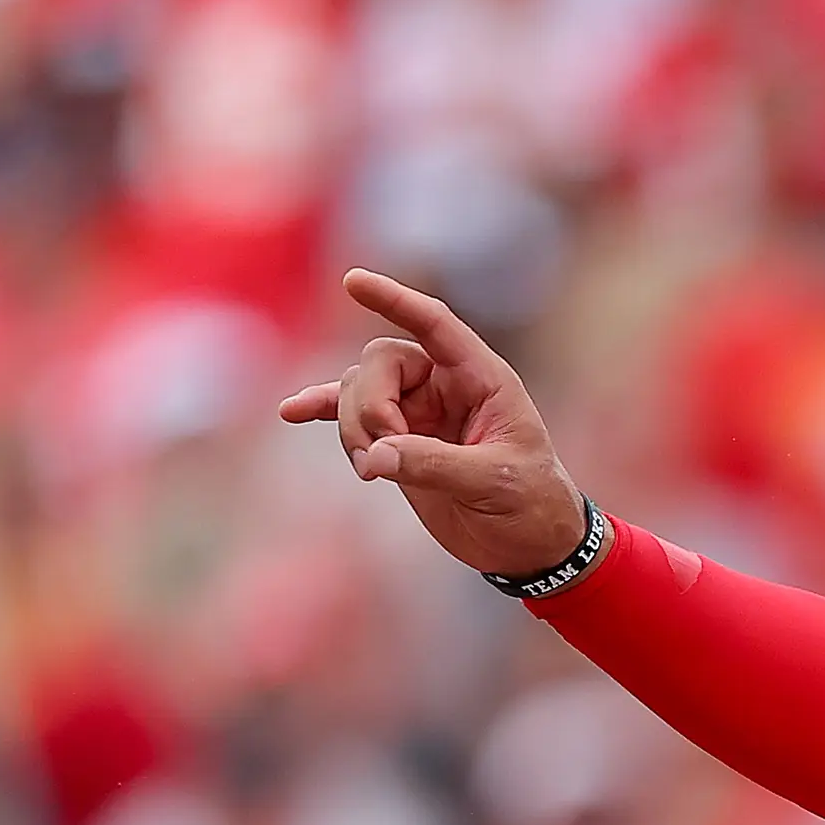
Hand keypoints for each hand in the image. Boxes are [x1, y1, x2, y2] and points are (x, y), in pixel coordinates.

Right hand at [276, 267, 588, 578]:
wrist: (527, 544)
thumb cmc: (531, 504)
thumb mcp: (495, 483)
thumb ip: (437, 465)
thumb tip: (376, 455)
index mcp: (483, 379)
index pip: (435, 325)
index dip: (396, 301)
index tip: (352, 281)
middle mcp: (445, 386)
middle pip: (379, 363)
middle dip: (368, 406)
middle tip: (384, 453)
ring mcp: (416, 411)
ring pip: (357, 391)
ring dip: (352, 428)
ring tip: (372, 471)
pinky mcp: (396, 440)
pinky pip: (348, 413)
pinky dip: (322, 411)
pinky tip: (292, 412)